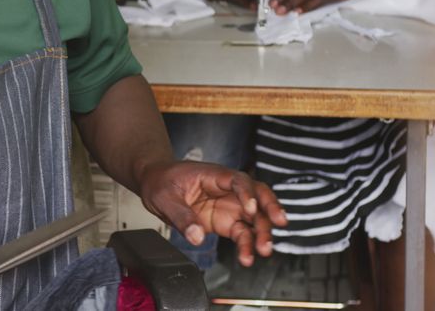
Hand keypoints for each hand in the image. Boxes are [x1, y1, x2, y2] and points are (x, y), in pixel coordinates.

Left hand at [137, 161, 287, 266]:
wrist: (156, 184)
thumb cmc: (162, 181)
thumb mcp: (164, 196)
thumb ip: (181, 216)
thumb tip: (197, 236)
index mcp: (214, 176)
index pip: (238, 180)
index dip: (247, 192)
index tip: (250, 207)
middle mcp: (228, 190)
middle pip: (257, 196)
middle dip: (270, 209)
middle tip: (278, 224)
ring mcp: (230, 206)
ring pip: (255, 217)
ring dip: (263, 232)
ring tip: (264, 250)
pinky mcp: (227, 222)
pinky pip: (243, 234)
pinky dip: (248, 246)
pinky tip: (248, 258)